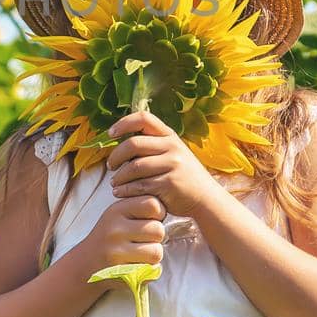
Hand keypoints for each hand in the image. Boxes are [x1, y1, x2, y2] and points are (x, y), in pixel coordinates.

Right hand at [75, 194, 165, 274]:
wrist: (85, 263)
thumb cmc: (110, 236)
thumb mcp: (118, 214)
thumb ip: (140, 207)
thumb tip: (168, 207)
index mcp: (116, 210)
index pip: (153, 204)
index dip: (158, 213)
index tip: (149, 220)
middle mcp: (114, 229)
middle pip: (158, 230)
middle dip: (156, 237)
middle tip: (144, 239)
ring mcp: (116, 252)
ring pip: (156, 252)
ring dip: (153, 254)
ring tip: (141, 252)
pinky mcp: (120, 272)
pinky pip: (150, 270)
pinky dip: (149, 269)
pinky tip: (136, 264)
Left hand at [106, 110, 221, 217]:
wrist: (205, 198)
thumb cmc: (182, 176)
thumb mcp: (173, 153)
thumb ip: (152, 145)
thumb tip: (120, 139)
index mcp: (170, 136)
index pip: (144, 118)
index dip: (123, 123)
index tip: (111, 134)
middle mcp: (172, 147)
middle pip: (133, 144)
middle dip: (116, 156)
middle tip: (110, 165)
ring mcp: (172, 165)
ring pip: (134, 167)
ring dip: (119, 177)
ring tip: (114, 183)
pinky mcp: (170, 184)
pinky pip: (139, 185)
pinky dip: (125, 190)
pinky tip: (120, 192)